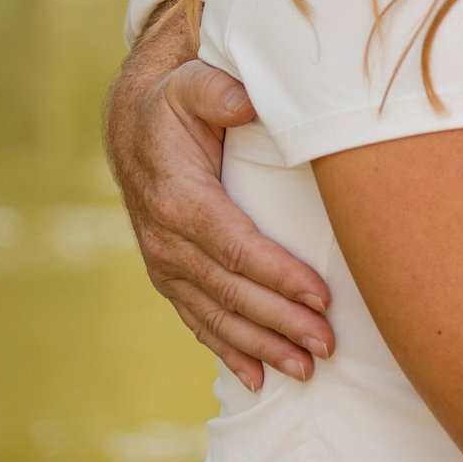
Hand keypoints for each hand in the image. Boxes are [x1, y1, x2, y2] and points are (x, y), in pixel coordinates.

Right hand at [103, 9, 334, 388]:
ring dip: (261, 346)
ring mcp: (165, 264)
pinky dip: (228, 350)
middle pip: (230, 292)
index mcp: (178, 199)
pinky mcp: (170, 275)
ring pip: (216, 315)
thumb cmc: (178, 100)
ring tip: (306, 370)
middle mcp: (166, 241)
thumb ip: (217, 90)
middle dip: (280, 323)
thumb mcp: (193, 83)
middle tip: (328, 346)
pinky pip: (198, 320)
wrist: (134, 121)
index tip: (322, 298)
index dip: (278, 276)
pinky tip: (256, 378)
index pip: (235, 248)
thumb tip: (244, 98)